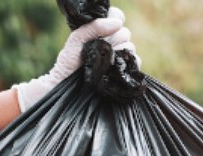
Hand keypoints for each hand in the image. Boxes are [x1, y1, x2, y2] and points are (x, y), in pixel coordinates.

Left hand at [13, 7, 139, 111]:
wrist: (67, 89)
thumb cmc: (68, 65)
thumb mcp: (76, 40)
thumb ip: (93, 27)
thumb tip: (117, 23)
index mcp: (100, 33)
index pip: (117, 18)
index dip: (117, 18)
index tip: (112, 25)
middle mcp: (111, 44)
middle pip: (125, 32)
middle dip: (115, 38)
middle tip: (102, 48)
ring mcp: (118, 59)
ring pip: (130, 46)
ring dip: (120, 51)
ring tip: (106, 61)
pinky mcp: (123, 73)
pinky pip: (136, 62)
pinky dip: (130, 62)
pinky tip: (117, 67)